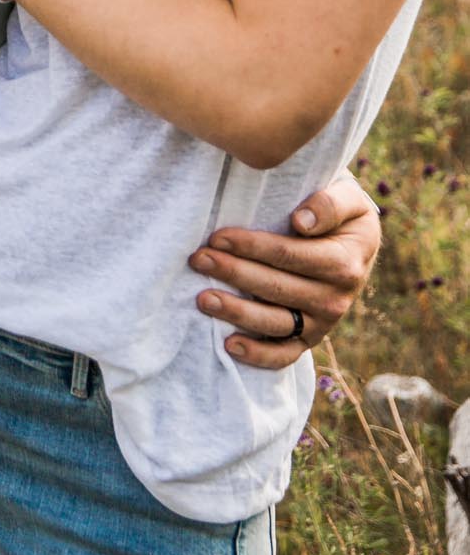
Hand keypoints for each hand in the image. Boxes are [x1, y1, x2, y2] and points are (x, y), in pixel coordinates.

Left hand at [190, 174, 380, 367]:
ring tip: (202, 299)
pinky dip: (258, 355)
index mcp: (343, 263)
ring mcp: (322, 323)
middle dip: (233, 273)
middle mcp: (334, 299)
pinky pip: (285, 354)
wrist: (357, 244)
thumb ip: (330, 205)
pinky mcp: (309, 338)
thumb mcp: (350, 199)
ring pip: (275, 323)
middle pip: (275, 288)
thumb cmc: (343, 213)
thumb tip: (301, 221)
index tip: (217, 237)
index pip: (288, 255)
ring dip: (236, 312)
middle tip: (197, 259)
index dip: (251, 247)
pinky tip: (229, 345)